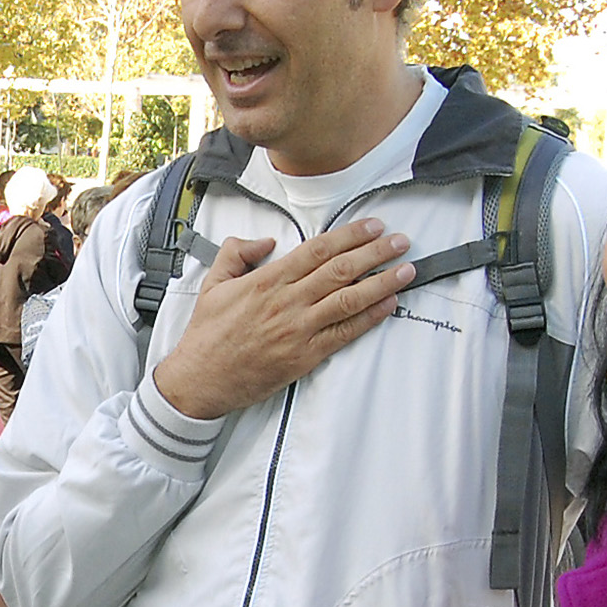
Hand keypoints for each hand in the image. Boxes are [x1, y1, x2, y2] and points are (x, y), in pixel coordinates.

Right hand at [150, 221, 416, 419]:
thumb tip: (265, 241)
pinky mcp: (305, 356)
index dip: (349, 236)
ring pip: (348, 300)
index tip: (372, 226)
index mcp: (266, 281)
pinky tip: (389, 305)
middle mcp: (286, 302)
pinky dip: (369, 318)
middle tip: (400, 242)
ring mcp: (298, 330)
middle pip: (340, 270)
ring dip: (382, 283)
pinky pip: (344, 333)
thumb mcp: (214, 284)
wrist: (200, 379)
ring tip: (406, 270)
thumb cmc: (208, 335)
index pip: (317, 250)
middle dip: (375, 253)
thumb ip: (237, 253)